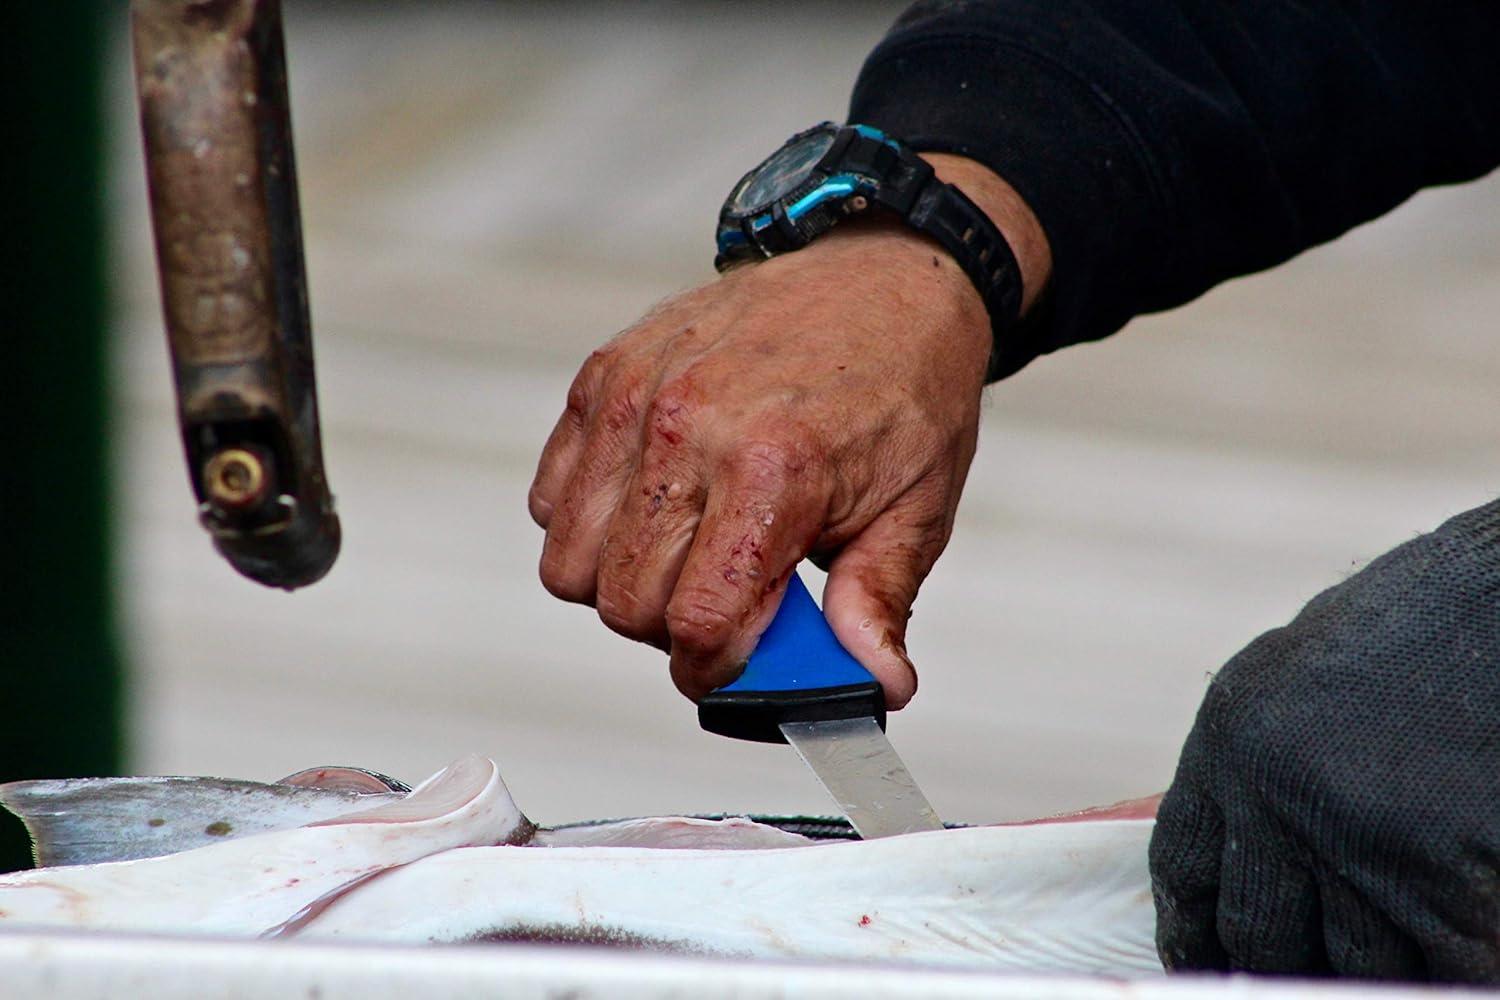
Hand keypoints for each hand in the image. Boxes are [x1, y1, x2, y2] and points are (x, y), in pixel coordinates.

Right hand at [529, 155, 1049, 706]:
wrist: (886, 275)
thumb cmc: (905, 389)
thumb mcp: (916, 510)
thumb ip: (876, 605)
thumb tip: (876, 688)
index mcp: (773, 470)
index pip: (697, 622)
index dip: (714, 669)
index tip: (734, 664)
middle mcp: (688, 428)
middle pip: (623, 602)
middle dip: (670, 631)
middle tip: (723, 604)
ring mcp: (635, 395)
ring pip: (571, 560)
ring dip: (623, 582)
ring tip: (688, 554)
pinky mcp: (605, 373)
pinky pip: (552, 495)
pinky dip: (590, 523)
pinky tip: (657, 505)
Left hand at [1149, 498, 1499, 980]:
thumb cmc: (1433, 627)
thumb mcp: (1308, 678)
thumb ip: (1269, 767)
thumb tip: (1256, 868)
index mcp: (1232, 738)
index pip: (1184, 871)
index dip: (1195, 934)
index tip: (1205, 968)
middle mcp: (1276, 792)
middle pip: (1259, 934)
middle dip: (1281, 974)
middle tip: (1296, 986)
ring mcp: (1358, 837)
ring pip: (1357, 969)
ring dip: (1378, 983)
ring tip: (1394, 961)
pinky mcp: (1443, 872)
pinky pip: (1443, 967)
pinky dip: (1453, 976)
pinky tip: (1463, 955)